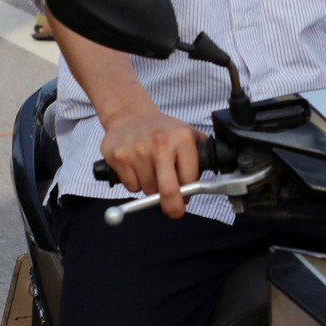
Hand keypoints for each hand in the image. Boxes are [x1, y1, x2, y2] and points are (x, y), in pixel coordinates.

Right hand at [99, 99, 206, 219]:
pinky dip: (134, 183)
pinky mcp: (119, 156)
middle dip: (173, 207)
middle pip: (168, 191)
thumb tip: (206, 185)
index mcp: (182, 137)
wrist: (129, 115)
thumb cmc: (161, 130)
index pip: (189, 180)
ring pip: (148, 191)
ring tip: (150, 170)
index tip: (185, 199)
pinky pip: (131, 187)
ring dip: (151, 188)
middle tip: (174, 211)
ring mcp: (138, 150)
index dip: (188, 194)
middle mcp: (160, 142)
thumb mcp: (186, 135)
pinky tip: (136, 167)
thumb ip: (199, 157)